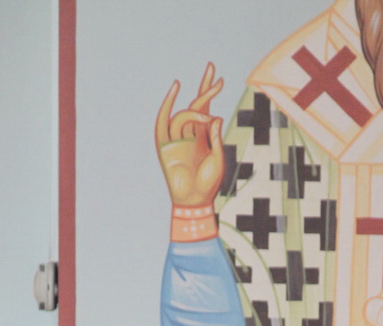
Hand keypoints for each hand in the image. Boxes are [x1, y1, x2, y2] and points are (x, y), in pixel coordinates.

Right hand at [155, 63, 224, 206]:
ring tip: (205, 114)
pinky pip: (163, 125)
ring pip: (182, 115)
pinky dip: (166, 109)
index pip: (206, 108)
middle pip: (195, 105)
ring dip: (194, 110)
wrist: (195, 201)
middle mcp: (190, 134)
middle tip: (211, 69)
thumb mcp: (217, 157)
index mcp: (203, 136)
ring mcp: (177, 139)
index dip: (210, 92)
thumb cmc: (209, 184)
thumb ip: (215, 137)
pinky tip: (174, 93)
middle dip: (204, 87)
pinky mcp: (165, 147)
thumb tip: (215, 116)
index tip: (219, 78)